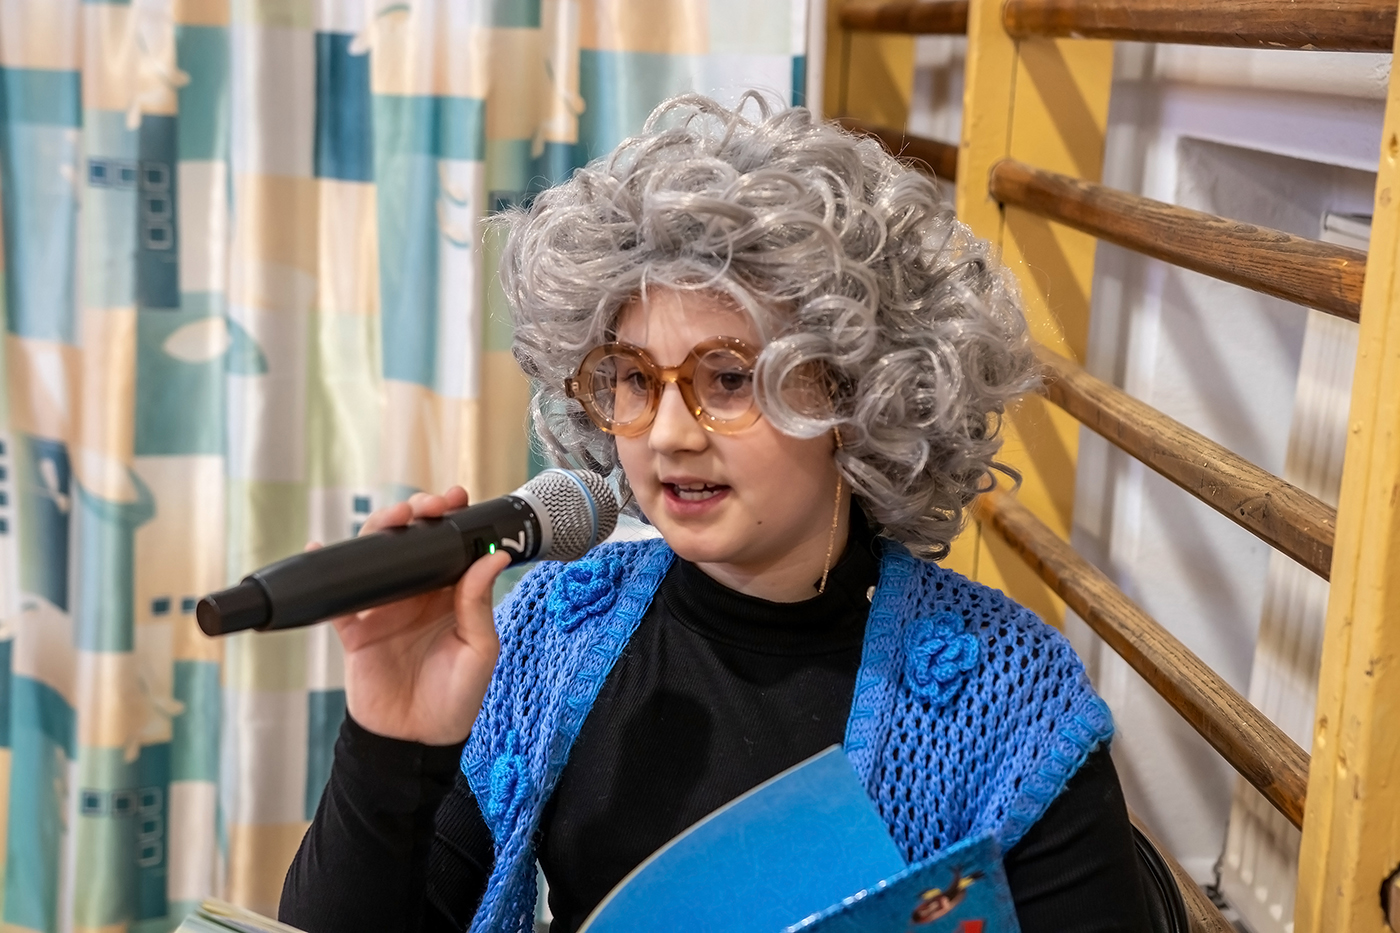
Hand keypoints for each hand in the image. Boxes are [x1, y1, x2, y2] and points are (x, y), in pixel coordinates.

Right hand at [324, 486, 512, 745]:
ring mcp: (384, 609)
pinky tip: (319, 548)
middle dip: (418, 515)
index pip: (452, 548)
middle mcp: (417, 596)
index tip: (457, 498)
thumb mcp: (479, 650)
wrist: (415, 741)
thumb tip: (492, 557)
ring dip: (380, 532)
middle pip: (412, 544)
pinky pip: (336, 597)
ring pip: (375, 558)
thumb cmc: (456, 699)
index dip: (453, 520)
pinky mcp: (354, 629)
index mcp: (452, 597)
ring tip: (392, 519)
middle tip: (427, 505)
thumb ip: (478, 604)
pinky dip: (326, 571)